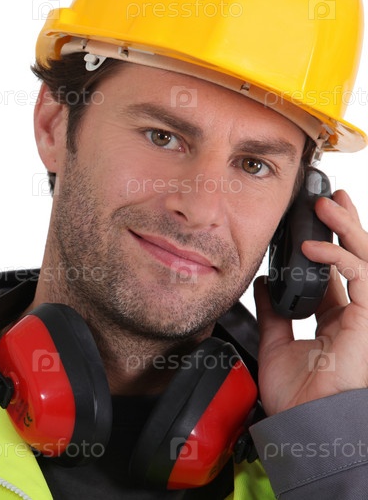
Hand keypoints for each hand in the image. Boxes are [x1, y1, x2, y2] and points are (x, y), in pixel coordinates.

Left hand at [254, 189, 367, 415]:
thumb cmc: (296, 394)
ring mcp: (363, 315)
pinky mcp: (367, 319)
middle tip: (329, 200)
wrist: (303, 422)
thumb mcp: (277, 342)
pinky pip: (361, 277)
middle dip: (345, 226)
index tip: (309, 223)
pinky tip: (313, 249)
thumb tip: (264, 283)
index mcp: (334, 319)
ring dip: (346, 230)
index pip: (335, 273)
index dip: (325, 245)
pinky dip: (338, 258)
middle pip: (356, 259)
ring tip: (326, 206)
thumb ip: (274, 312)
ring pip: (364, 260)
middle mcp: (353, 314)